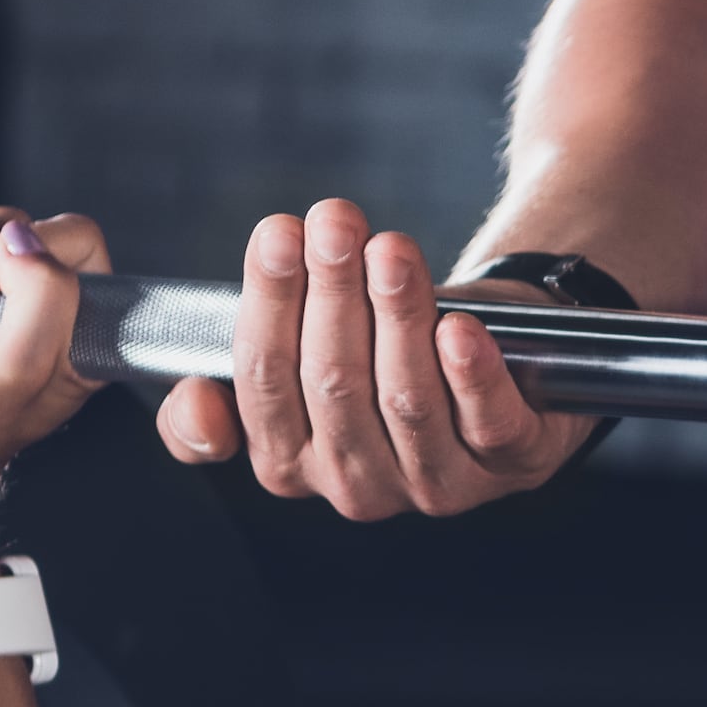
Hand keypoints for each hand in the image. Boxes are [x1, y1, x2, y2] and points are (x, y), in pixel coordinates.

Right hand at [155, 199, 594, 517]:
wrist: (496, 348)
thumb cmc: (386, 347)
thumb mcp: (301, 361)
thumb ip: (239, 376)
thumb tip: (194, 403)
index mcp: (289, 462)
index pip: (263, 384)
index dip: (268, 304)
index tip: (277, 234)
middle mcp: (357, 485)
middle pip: (332, 384)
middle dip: (331, 290)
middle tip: (335, 221)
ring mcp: (436, 483)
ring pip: (405, 399)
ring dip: (396, 314)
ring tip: (390, 249)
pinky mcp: (512, 462)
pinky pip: (486, 422)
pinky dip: (470, 373)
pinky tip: (458, 327)